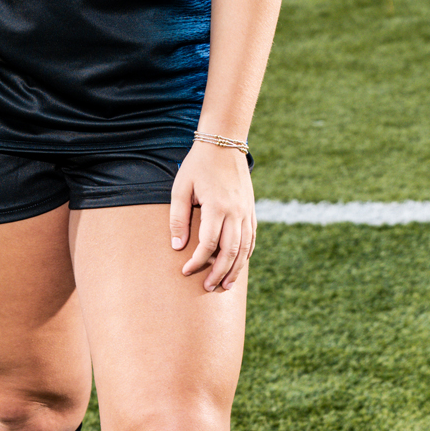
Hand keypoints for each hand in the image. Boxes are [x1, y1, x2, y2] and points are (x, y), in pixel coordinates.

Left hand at [170, 143, 255, 292]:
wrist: (224, 144)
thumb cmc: (198, 165)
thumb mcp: (181, 188)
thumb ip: (178, 218)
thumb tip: (177, 246)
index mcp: (217, 207)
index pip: (208, 244)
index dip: (197, 261)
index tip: (186, 271)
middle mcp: (236, 212)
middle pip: (230, 252)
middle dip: (218, 273)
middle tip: (207, 287)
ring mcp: (246, 212)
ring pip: (245, 249)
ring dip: (235, 269)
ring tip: (225, 285)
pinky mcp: (251, 210)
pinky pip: (252, 238)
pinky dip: (246, 255)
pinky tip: (238, 266)